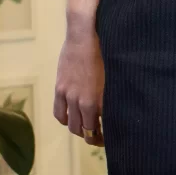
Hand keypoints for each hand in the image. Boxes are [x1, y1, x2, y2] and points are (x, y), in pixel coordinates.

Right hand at [54, 23, 104, 146]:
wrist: (84, 35)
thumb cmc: (106, 52)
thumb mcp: (115, 77)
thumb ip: (113, 97)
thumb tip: (117, 112)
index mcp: (99, 100)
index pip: (99, 129)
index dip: (102, 139)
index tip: (108, 139)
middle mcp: (83, 101)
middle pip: (84, 130)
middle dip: (91, 137)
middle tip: (98, 137)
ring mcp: (69, 95)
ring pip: (70, 124)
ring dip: (77, 129)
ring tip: (84, 128)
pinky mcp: (60, 88)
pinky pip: (58, 112)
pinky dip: (64, 119)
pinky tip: (70, 117)